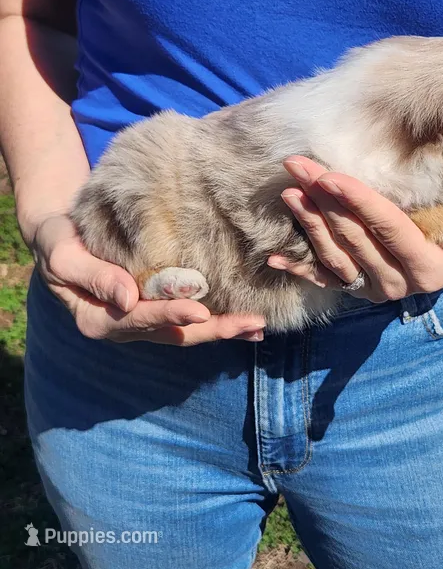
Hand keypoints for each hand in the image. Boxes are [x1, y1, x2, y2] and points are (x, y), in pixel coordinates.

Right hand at [31, 214, 264, 343]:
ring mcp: (143, 321)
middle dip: (215, 330)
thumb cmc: (57, 241)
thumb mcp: (63, 254)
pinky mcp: (156, 308)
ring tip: (258, 325)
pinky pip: (188, 319)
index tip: (199, 310)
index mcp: (98, 320)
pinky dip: (217, 320)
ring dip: (223, 329)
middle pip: (174, 333)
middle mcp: (124, 327)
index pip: (140, 319)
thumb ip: (92, 276)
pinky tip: (245, 320)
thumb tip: (127, 298)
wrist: (59, 235)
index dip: (170, 315)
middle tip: (251, 323)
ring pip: (187, 331)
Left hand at [268, 156, 442, 328]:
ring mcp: (371, 284)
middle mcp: (396, 283)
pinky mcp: (353, 283)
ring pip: (333, 253)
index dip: (359, 203)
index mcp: (427, 271)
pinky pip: (321, 278)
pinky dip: (297, 269)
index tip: (330, 174)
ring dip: (307, 223)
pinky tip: (272, 260)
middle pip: (354, 237)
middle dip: (324, 199)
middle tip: (298, 164)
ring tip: (288, 189)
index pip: (390, 230)